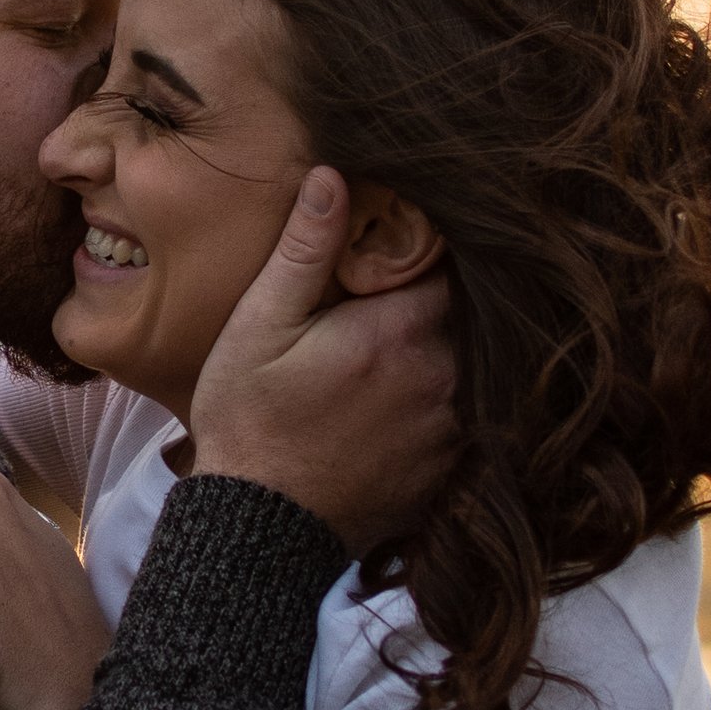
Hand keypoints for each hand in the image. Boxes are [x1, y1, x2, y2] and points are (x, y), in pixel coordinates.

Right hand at [189, 168, 455, 558]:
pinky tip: (387, 407)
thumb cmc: (249, 421)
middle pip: (457, 313)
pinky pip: (458, 414)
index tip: (384, 253)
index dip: (416, 251)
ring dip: (432, 352)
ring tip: (381, 357)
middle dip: (423, 302)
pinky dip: (433, 401)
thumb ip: (305, 250)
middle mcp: (444, 376)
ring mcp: (453, 428)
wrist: (259, 533)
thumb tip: (335, 176)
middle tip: (376, 304)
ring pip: (461, 363)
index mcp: (402, 331)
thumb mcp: (260, 326)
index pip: (443, 262)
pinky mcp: (449, 468)